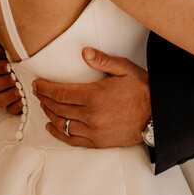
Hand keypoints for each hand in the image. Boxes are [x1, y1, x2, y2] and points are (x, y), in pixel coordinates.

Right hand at [0, 37, 22, 114]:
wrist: (38, 75)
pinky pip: (10, 109)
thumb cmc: (24, 61)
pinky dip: (17, 106)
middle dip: (3, 82)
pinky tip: (24, 100)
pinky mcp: (12, 107)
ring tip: (20, 90)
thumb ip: (3, 43)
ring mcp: (3, 96)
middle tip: (15, 78)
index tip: (8, 65)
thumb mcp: (15, 51)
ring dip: (9, 95)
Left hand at [34, 47, 150, 147]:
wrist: (156, 116)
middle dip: (44, 99)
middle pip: (58, 107)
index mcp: (94, 96)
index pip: (60, 92)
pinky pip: (72, 139)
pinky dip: (59, 133)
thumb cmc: (141, 90)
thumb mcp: (124, 69)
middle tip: (37, 92)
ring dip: (49, 114)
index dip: (45, 88)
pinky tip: (52, 127)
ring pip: (62, 123)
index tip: (37, 84)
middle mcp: (90, 115)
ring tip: (43, 106)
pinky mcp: (98, 141)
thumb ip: (102, 60)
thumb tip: (84, 52)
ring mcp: (93, 130)